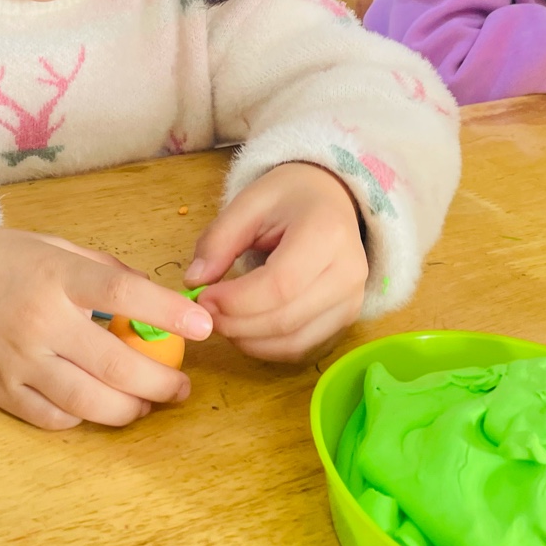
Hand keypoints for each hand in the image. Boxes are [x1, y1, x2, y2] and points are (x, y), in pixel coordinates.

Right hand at [0, 227, 212, 429]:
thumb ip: (103, 270)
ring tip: (145, 404)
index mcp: (55, 277)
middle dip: (160, 382)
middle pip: (115, 365)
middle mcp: (38, 321)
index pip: (122, 294)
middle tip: (179, 386)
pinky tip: (96, 406)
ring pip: (89, 404)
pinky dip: (84, 419)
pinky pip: (54, 418)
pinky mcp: (0, 390)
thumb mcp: (53, 247)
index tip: (204, 326)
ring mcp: (18, 361)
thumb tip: (155, 297)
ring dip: (129, 410)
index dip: (167, 312)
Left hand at [186, 163, 367, 362]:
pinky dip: (267, 347)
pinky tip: (244, 329)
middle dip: (235, 324)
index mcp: (326, 234)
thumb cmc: (288, 198)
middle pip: (285, 320)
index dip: (236, 300)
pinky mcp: (346, 320)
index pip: (280, 285)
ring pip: (294, 343)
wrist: (331, 199)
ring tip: (221, 319)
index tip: (202, 297)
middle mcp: (348, 272)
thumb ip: (218, 240)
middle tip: (204, 312)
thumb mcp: (248, 203)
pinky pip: (302, 348)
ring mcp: (352, 301)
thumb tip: (194, 281)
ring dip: (248, 341)